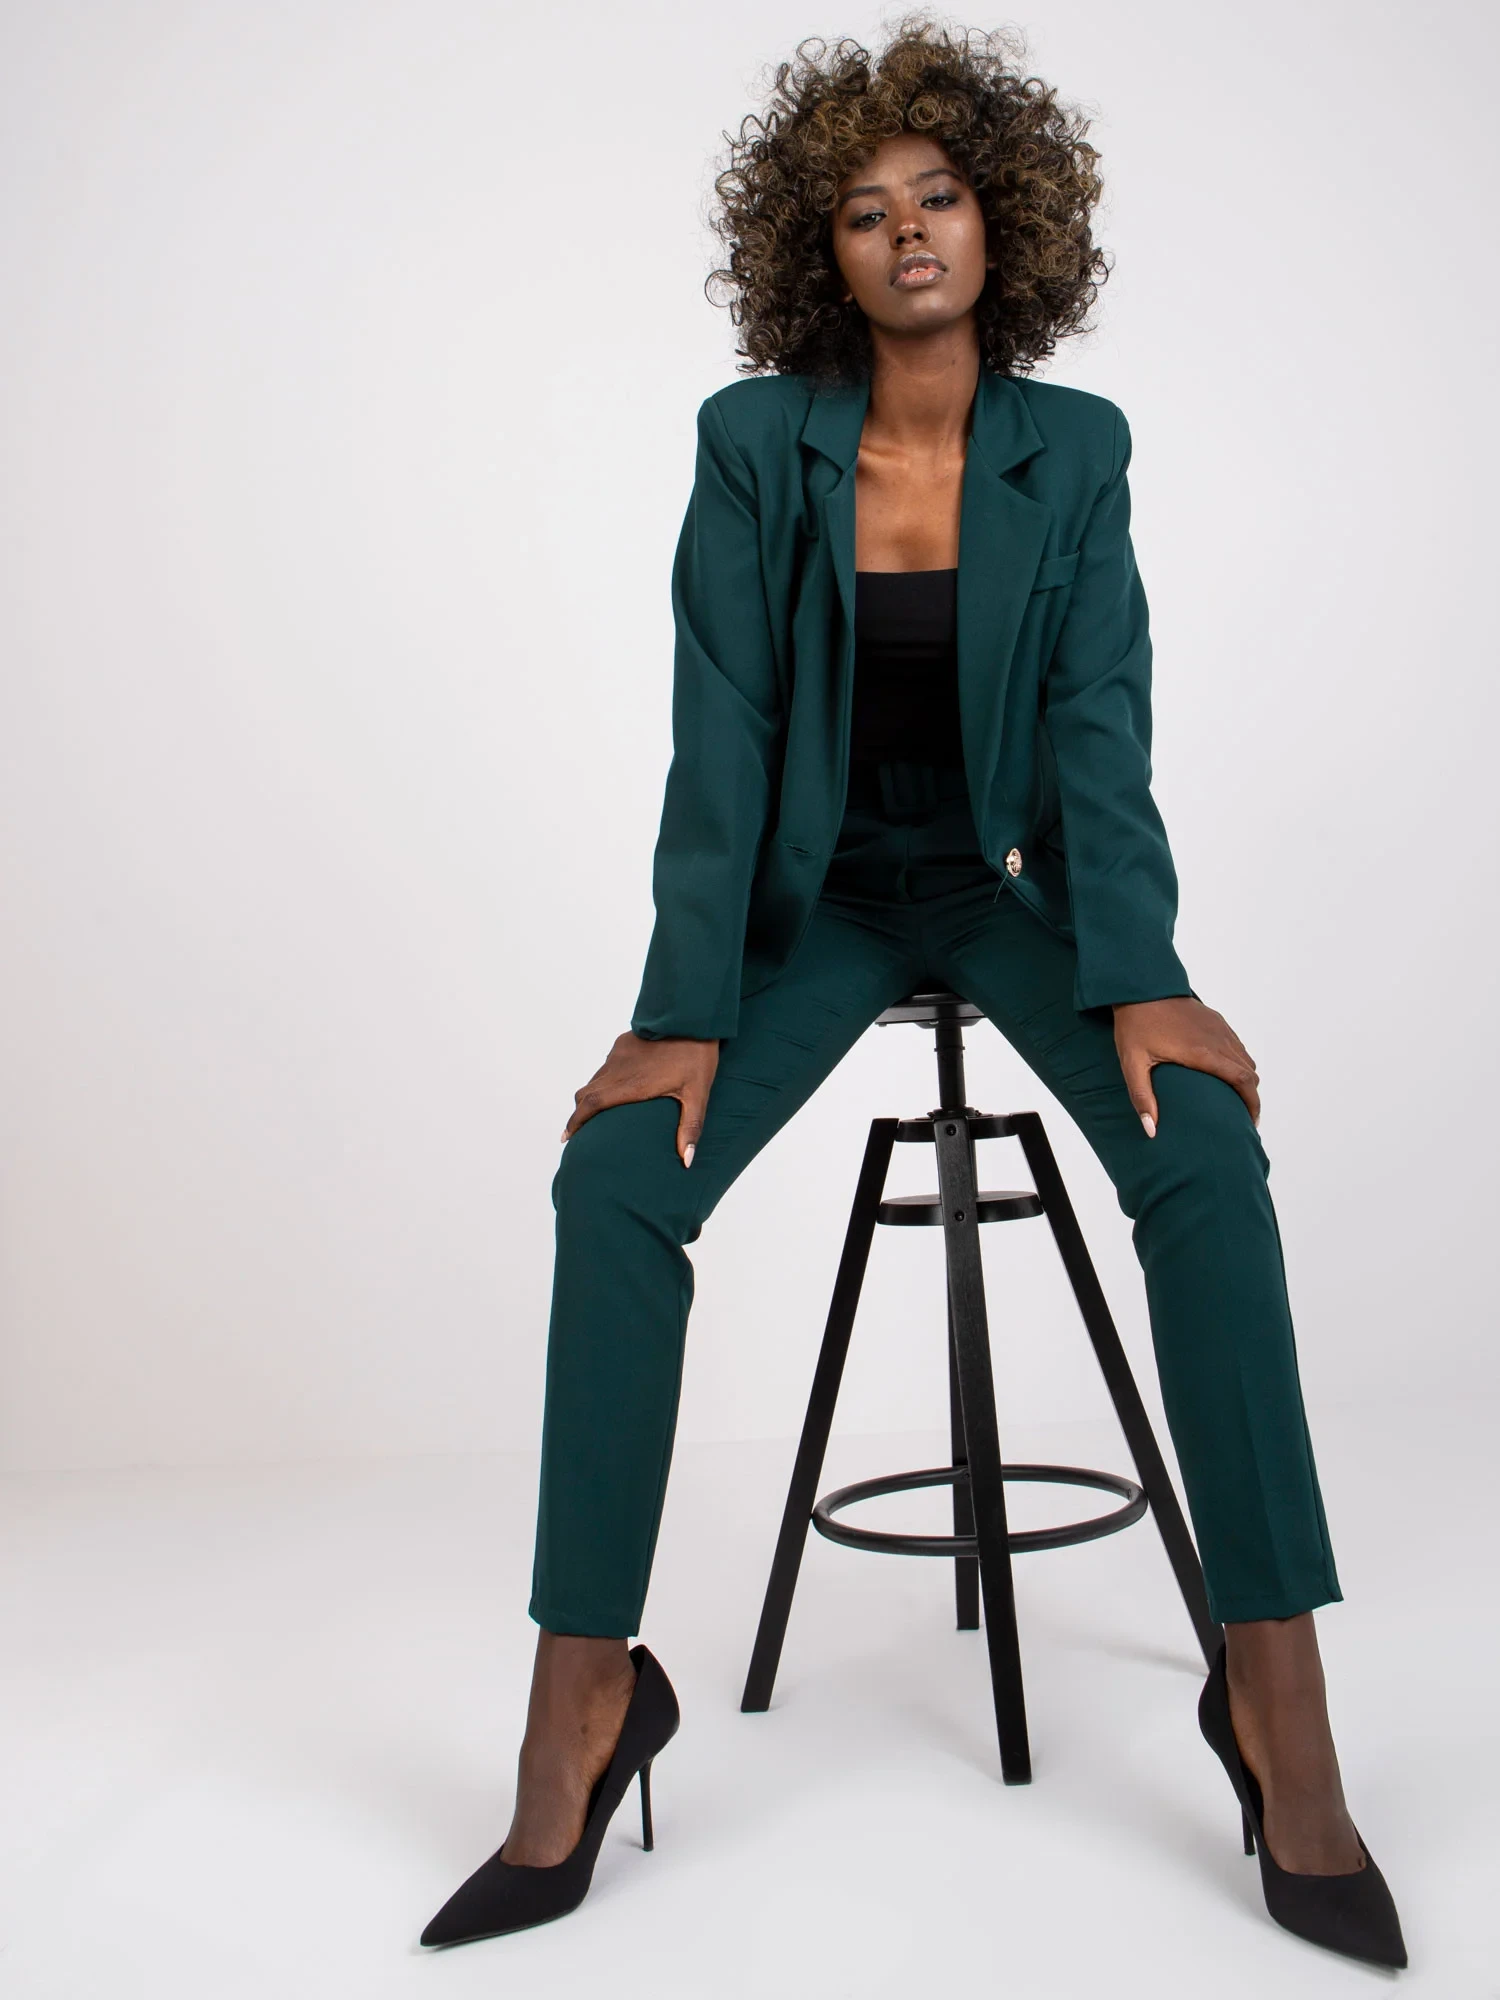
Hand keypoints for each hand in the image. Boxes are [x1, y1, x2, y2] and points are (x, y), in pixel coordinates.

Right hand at [561, 1031, 720, 1166]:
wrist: (691, 1016)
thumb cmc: (696, 1056)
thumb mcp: (697, 1094)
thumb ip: (690, 1126)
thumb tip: (688, 1161)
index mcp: (630, 1085)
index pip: (591, 1105)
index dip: (575, 1122)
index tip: (566, 1137)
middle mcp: (618, 1070)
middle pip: (585, 1094)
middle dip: (579, 1113)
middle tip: (579, 1131)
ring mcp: (618, 1054)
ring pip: (595, 1079)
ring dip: (593, 1096)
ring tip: (600, 1113)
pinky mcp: (623, 1043)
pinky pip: (607, 1066)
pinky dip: (606, 1080)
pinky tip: (621, 1085)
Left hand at [1113, 997, 1259, 1135]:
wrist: (1140, 987)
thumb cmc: (1135, 1025)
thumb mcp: (1132, 1063)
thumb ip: (1142, 1097)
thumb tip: (1151, 1130)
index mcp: (1203, 1053)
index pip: (1242, 1080)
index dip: (1252, 1103)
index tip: (1251, 1121)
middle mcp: (1218, 1040)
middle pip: (1250, 1072)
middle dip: (1252, 1096)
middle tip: (1243, 1117)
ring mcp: (1219, 1028)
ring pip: (1245, 1058)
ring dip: (1246, 1079)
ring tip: (1235, 1098)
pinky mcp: (1215, 1020)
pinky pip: (1236, 1045)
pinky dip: (1239, 1062)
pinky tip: (1224, 1073)